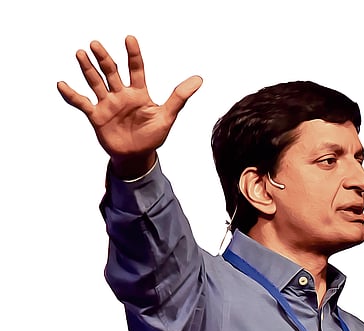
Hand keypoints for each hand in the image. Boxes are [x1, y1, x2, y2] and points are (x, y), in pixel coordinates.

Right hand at [57, 35, 201, 177]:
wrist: (138, 157)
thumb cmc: (152, 136)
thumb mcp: (167, 116)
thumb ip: (179, 97)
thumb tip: (199, 79)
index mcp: (139, 93)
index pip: (136, 69)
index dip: (133, 55)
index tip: (129, 38)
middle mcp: (121, 95)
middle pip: (111, 72)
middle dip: (104, 58)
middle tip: (96, 45)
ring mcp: (108, 104)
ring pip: (96, 82)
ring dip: (88, 69)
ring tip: (81, 53)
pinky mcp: (97, 116)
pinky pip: (82, 103)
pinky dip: (72, 95)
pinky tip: (62, 84)